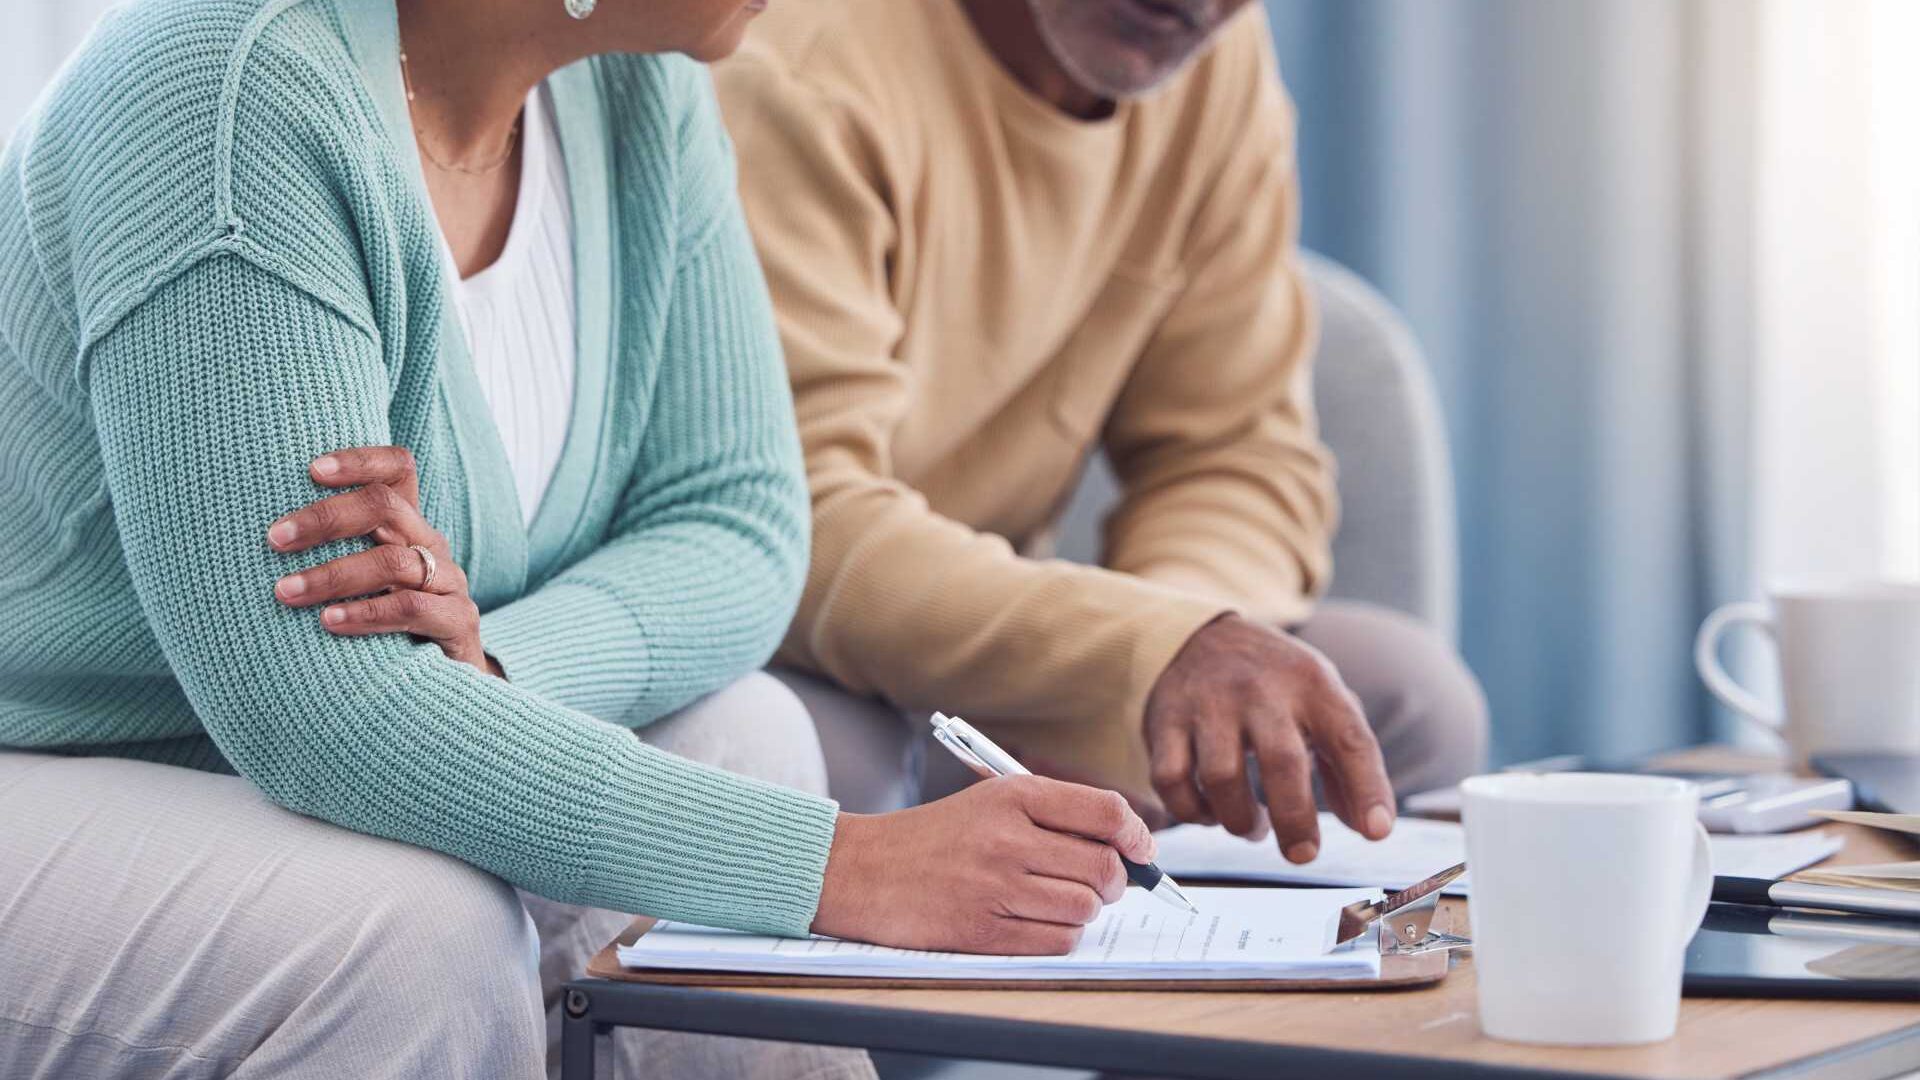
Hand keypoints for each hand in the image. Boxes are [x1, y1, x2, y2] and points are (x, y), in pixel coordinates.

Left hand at [267, 446, 498, 675]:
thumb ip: (327, 555)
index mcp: (406, 525)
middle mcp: (430, 545)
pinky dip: (367, 613)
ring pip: (394, 560)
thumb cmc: (383, 625)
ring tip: (286, 592)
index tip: (310, 470)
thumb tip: (248, 539)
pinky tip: (329, 622)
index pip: (396, 468)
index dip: (359, 460)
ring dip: (334, 575)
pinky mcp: (458, 621)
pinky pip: (412, 607)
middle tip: (275, 539)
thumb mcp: (359, 582)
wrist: (447, 680)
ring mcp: (449, 581)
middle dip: (326, 519)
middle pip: (386, 506)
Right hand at [812, 775, 1155, 954]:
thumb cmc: (934, 837)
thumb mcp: (989, 802)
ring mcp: (995, 886)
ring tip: (1058, 900)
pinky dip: (1060, 936)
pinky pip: (1056, 941)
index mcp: (1014, 795)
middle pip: (1104, 866)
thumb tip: (1127, 847)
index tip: (1141, 849)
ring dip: (1084, 910)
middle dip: (1114, 881)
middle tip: (1101, 883)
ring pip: (1085, 907)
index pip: (1106, 811)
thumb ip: (1054, 815)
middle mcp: (1008, 838)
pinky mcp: (983, 931)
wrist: (862, 870)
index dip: (1136, 835)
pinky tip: (1038, 922)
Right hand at [1145, 614, 1392, 862]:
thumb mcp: (1321, 703)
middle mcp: (1260, 689)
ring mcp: (1207, 703)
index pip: (1349, 738)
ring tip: (1254, 826)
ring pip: (1221, 777)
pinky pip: (1171, 780)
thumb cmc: (1274, 684)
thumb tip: (1369, 829)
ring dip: (1240, 820)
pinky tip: (1210, 813)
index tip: (1376, 832)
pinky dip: (1191, 811)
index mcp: (1311, 684)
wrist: (1199, 635)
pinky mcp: (1164, 720)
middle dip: (1295, 820)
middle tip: (1302, 853)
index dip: (1367, 788)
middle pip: (1282, 761)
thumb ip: (1348, 763)